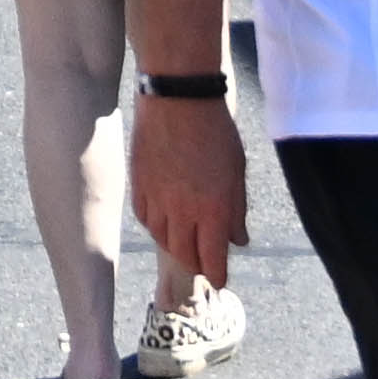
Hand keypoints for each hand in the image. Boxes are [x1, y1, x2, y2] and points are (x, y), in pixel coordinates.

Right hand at [135, 87, 248, 292]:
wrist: (178, 98)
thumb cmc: (215, 131)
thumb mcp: (237, 170)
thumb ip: (237, 209)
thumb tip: (238, 239)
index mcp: (213, 209)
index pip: (213, 260)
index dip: (217, 275)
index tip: (219, 280)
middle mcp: (183, 212)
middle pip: (185, 256)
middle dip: (196, 264)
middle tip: (203, 262)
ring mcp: (157, 200)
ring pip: (163, 240)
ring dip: (176, 245)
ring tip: (185, 240)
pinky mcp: (138, 187)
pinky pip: (146, 219)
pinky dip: (156, 226)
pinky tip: (165, 219)